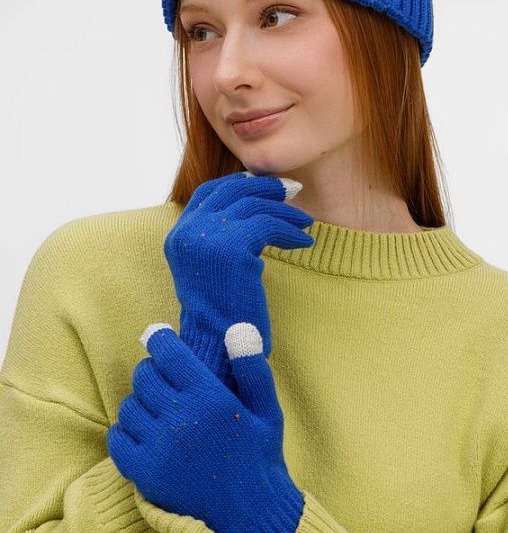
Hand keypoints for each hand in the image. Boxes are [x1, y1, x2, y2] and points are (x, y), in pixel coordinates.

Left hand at [107, 321, 303, 532]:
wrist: (250, 518)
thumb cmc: (259, 459)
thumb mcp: (267, 410)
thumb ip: (252, 368)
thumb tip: (238, 327)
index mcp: (212, 398)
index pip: (170, 354)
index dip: (160, 340)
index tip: (157, 336)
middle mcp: (182, 419)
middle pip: (145, 376)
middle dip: (150, 370)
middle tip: (160, 377)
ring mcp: (160, 447)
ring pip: (129, 406)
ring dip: (139, 401)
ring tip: (155, 408)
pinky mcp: (144, 473)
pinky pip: (118, 439)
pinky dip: (124, 432)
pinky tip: (143, 434)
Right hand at [163, 171, 313, 385]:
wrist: (219, 348)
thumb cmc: (224, 316)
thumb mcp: (213, 268)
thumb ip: (219, 237)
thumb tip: (252, 204)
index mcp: (178, 236)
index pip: (208, 192)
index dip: (238, 184)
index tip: (265, 186)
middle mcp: (187, 233)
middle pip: (232, 191)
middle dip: (266, 188)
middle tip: (293, 191)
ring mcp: (206, 238)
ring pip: (254, 206)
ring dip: (286, 212)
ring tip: (305, 223)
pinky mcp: (231, 248)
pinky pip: (268, 225)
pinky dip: (291, 233)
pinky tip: (304, 244)